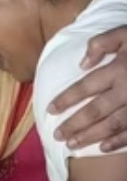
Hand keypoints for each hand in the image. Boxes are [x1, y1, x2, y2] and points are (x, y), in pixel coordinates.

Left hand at [48, 26, 125, 151]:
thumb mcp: (126, 33)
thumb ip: (102, 44)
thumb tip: (82, 64)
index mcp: (120, 69)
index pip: (85, 87)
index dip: (66, 99)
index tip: (50, 110)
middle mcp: (129, 89)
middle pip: (96, 110)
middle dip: (75, 124)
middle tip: (57, 135)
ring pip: (113, 124)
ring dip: (92, 136)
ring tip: (72, 144)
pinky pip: (135, 131)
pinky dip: (119, 141)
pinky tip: (103, 148)